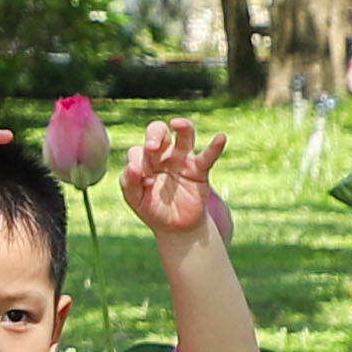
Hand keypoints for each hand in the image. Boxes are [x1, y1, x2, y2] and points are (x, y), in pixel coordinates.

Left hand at [113, 120, 225, 246]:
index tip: (144, 181)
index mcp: (144, 160)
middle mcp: (162, 154)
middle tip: (151, 148)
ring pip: (184, 135)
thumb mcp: (135, 199)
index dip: (138, 163)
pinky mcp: (199, 169)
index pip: (137, 151)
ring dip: (182, 127)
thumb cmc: (153, 209)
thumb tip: (133, 166)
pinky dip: (215, 146)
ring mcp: (182, 159)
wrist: (175, 228)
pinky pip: (208, 156)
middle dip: (154, 135)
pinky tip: (221, 137)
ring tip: (177, 124)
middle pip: (158, 131)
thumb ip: (129, 182)